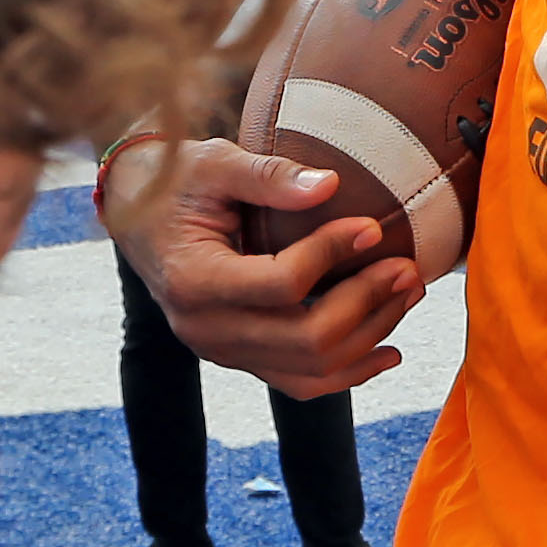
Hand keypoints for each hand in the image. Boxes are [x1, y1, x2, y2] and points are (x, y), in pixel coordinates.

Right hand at [103, 133, 425, 399]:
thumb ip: (268, 174)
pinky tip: (389, 353)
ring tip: (408, 294)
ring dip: (369, 336)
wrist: (138, 217)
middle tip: (407, 268)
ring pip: (310, 370)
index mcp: (194, 280)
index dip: (333, 254)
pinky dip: (349, 373)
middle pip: (304, 339)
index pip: (281, 284)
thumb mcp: (214, 163)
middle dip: (366, 304)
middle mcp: (204, 330)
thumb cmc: (178, 181)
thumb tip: (331, 184)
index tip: (373, 224)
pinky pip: (300, 384)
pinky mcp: (240, 359)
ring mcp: (222, 353)